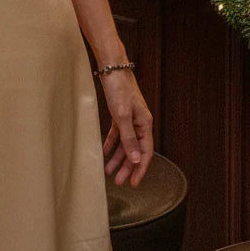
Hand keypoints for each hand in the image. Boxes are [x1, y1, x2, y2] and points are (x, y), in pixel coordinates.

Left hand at [100, 69, 153, 188]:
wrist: (111, 66)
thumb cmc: (118, 88)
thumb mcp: (121, 115)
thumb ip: (128, 138)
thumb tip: (135, 160)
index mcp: (145, 124)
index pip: (145, 152)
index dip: (139, 169)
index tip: (133, 183)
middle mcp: (140, 122)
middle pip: (134, 150)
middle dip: (126, 167)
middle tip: (118, 182)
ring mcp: (130, 118)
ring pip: (125, 143)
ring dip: (117, 157)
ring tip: (108, 171)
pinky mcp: (120, 113)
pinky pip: (117, 133)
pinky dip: (111, 143)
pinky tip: (104, 152)